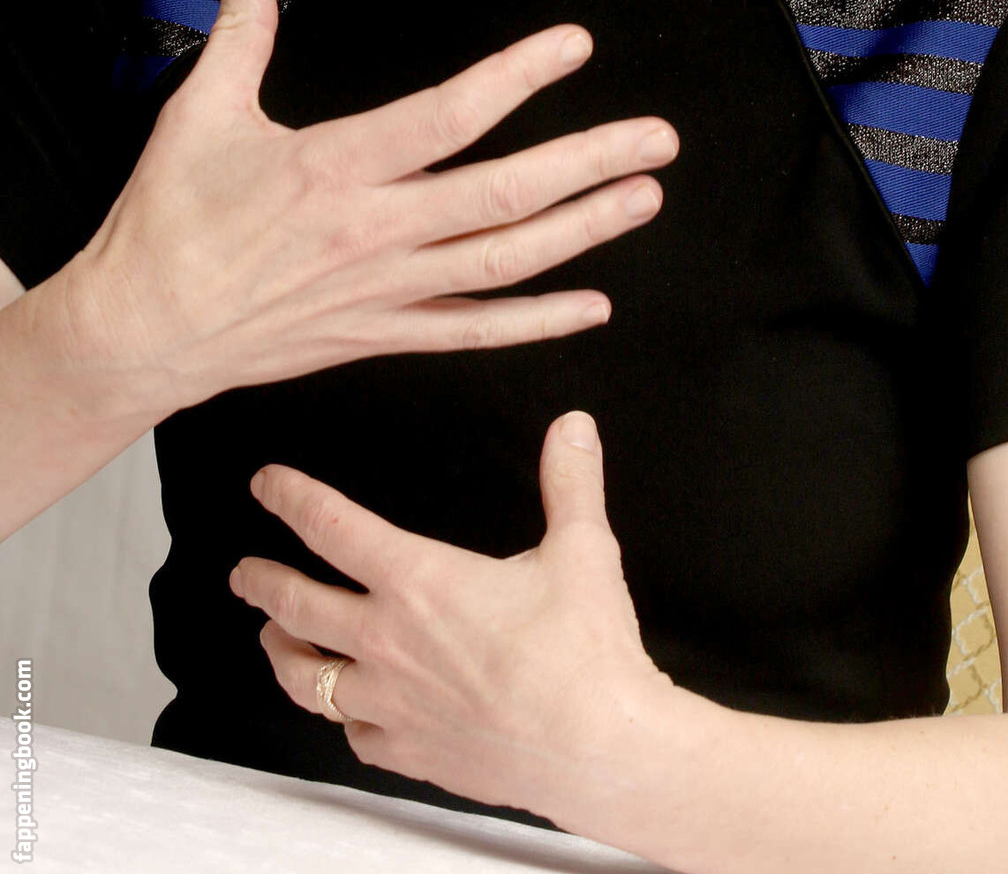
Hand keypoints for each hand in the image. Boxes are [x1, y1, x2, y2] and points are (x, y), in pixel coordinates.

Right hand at [66, 0, 677, 409]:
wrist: (137, 334)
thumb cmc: (166, 222)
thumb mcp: (198, 113)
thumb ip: (239, 30)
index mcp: (333, 167)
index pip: (446, 116)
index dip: (517, 78)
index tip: (574, 46)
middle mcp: (371, 232)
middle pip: (500, 197)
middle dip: (587, 165)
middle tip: (658, 140)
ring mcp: (382, 292)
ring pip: (502, 264)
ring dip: (582, 232)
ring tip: (644, 199)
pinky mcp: (379, 335)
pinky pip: (472, 333)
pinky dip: (536, 321)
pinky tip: (592, 303)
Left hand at [229, 410, 670, 826]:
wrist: (596, 745)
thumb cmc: (584, 647)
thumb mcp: (581, 548)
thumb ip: (570, 481)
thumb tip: (573, 424)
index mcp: (419, 580)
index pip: (333, 527)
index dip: (292, 498)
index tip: (265, 484)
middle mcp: (387, 640)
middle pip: (297, 607)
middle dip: (262, 583)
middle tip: (243, 573)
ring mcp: (391, 702)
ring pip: (305, 680)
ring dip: (280, 654)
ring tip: (272, 638)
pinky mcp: (410, 751)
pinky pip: (354, 734)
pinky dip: (344, 718)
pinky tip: (348, 712)